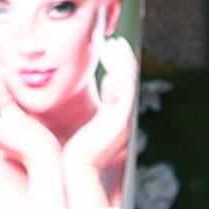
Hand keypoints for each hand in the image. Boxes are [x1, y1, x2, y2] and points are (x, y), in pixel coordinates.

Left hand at [58, 34, 141, 208]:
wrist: (78, 169)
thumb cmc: (78, 149)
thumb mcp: (89, 121)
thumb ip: (100, 105)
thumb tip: (107, 83)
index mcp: (119, 115)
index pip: (125, 83)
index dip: (122, 63)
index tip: (113, 45)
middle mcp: (125, 115)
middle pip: (130, 80)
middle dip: (124, 58)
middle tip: (115, 39)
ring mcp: (124, 118)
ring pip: (128, 83)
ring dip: (120, 62)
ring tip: (111, 44)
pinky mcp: (119, 121)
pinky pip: (123, 92)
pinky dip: (118, 75)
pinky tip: (109, 63)